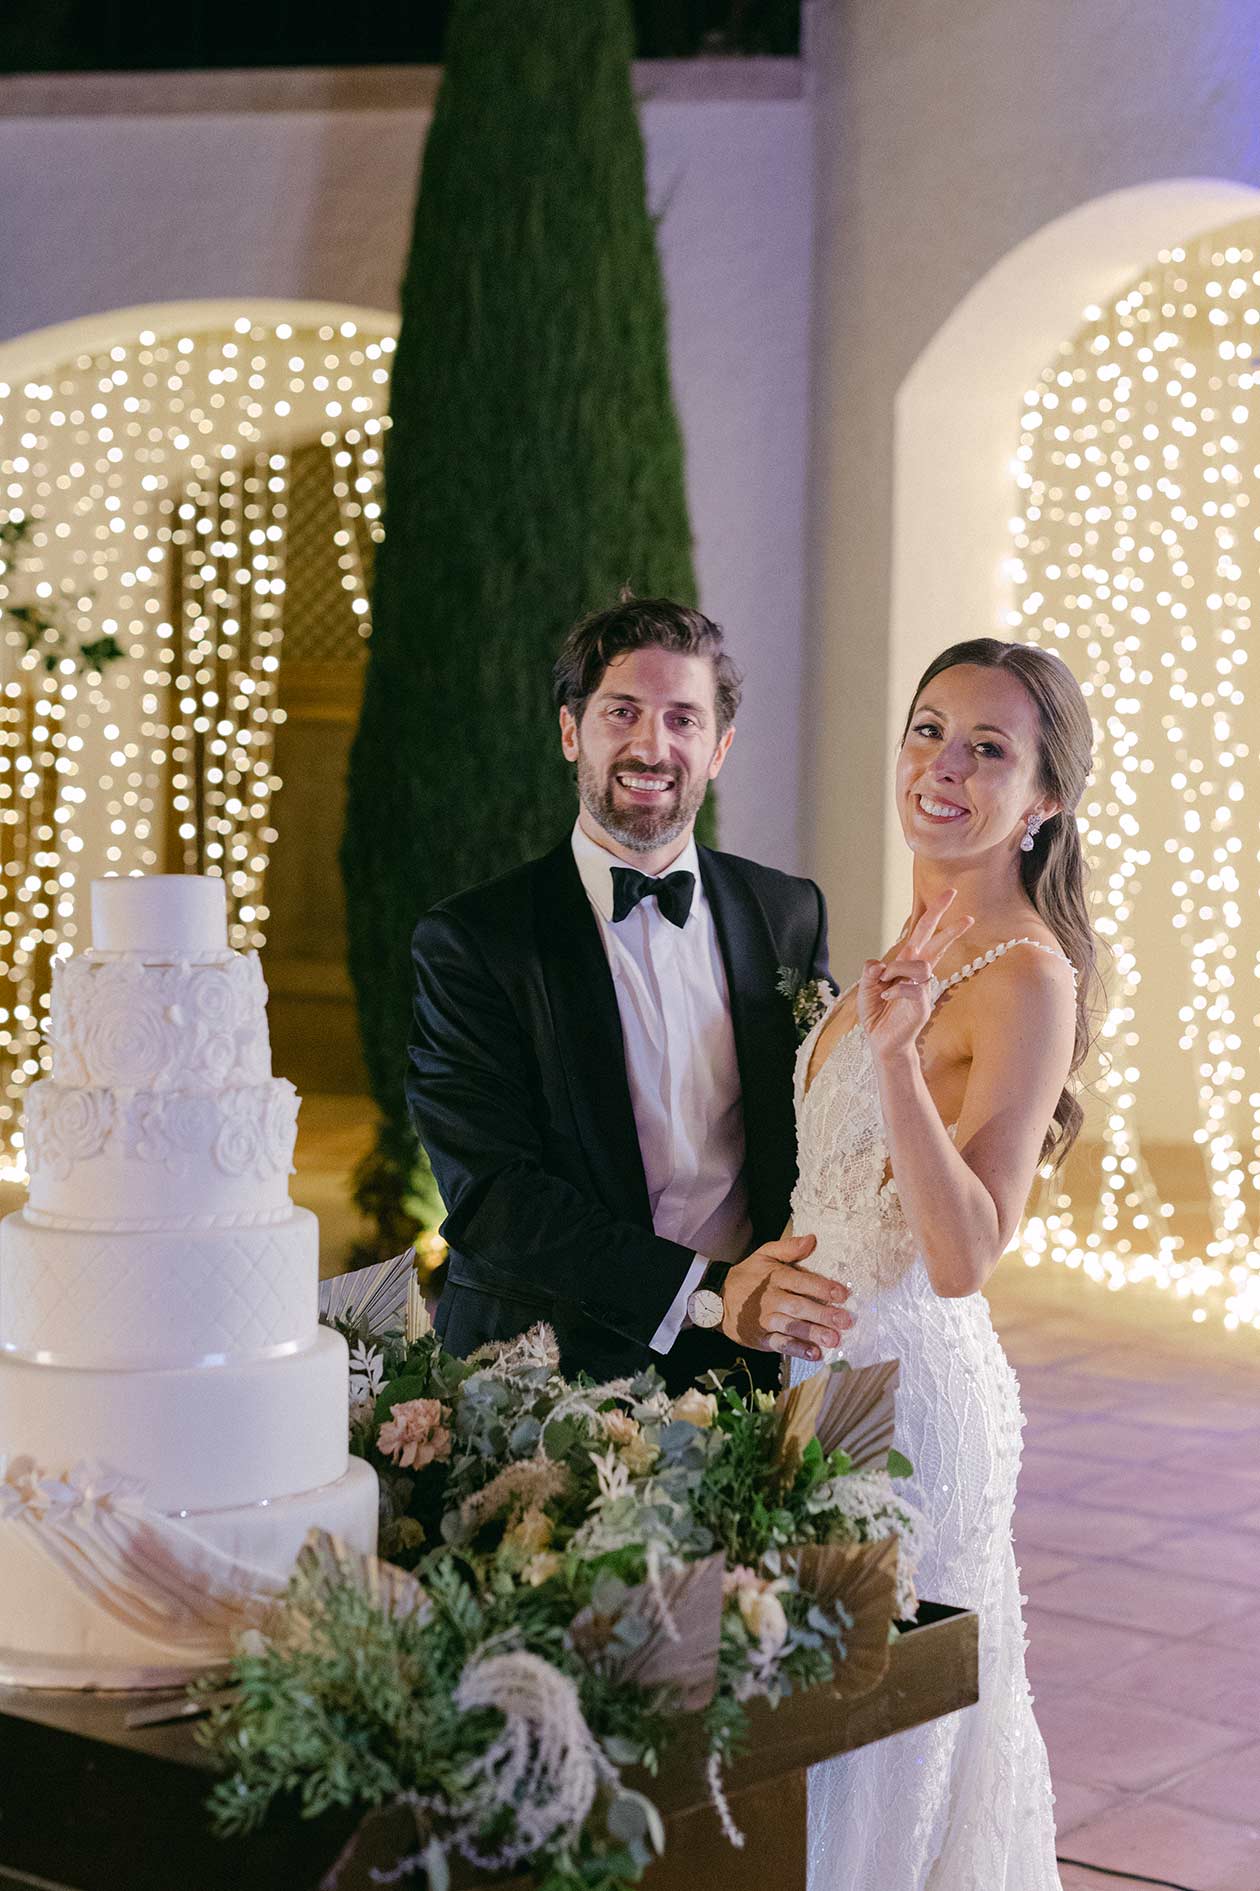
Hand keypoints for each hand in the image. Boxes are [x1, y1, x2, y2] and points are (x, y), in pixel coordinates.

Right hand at [720, 1234, 852, 1361]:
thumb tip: (812, 1240)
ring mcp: (766, 1320)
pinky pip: (781, 1344)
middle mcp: (772, 1299)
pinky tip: (814, 1354)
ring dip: (813, 1333)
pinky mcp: (762, 1338)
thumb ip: (789, 1248)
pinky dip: (797, 1349)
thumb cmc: (749, 1276)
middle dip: (823, 1314)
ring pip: (792, 1327)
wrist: (718, 1299)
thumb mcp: (764, 1254)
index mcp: (775, 1277)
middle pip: (799, 1307)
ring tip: (833, 1339)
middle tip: (845, 1321)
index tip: (842, 1294)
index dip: (822, 1288)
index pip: (801, 1282)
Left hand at [858, 888, 972, 1061]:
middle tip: (954, 892)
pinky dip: (894, 990)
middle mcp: (919, 974)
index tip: (949, 895)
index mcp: (907, 965)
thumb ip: (870, 973)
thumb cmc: (877, 1014)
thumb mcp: (866, 988)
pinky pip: (911, 987)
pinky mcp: (922, 1006)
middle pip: (935, 941)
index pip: (923, 935)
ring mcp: (924, 989)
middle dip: (944, 918)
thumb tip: (879, 964)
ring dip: (897, 970)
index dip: (935, 914)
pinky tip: (887, 998)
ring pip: (919, 964)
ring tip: (884, 985)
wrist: (881, 1043)